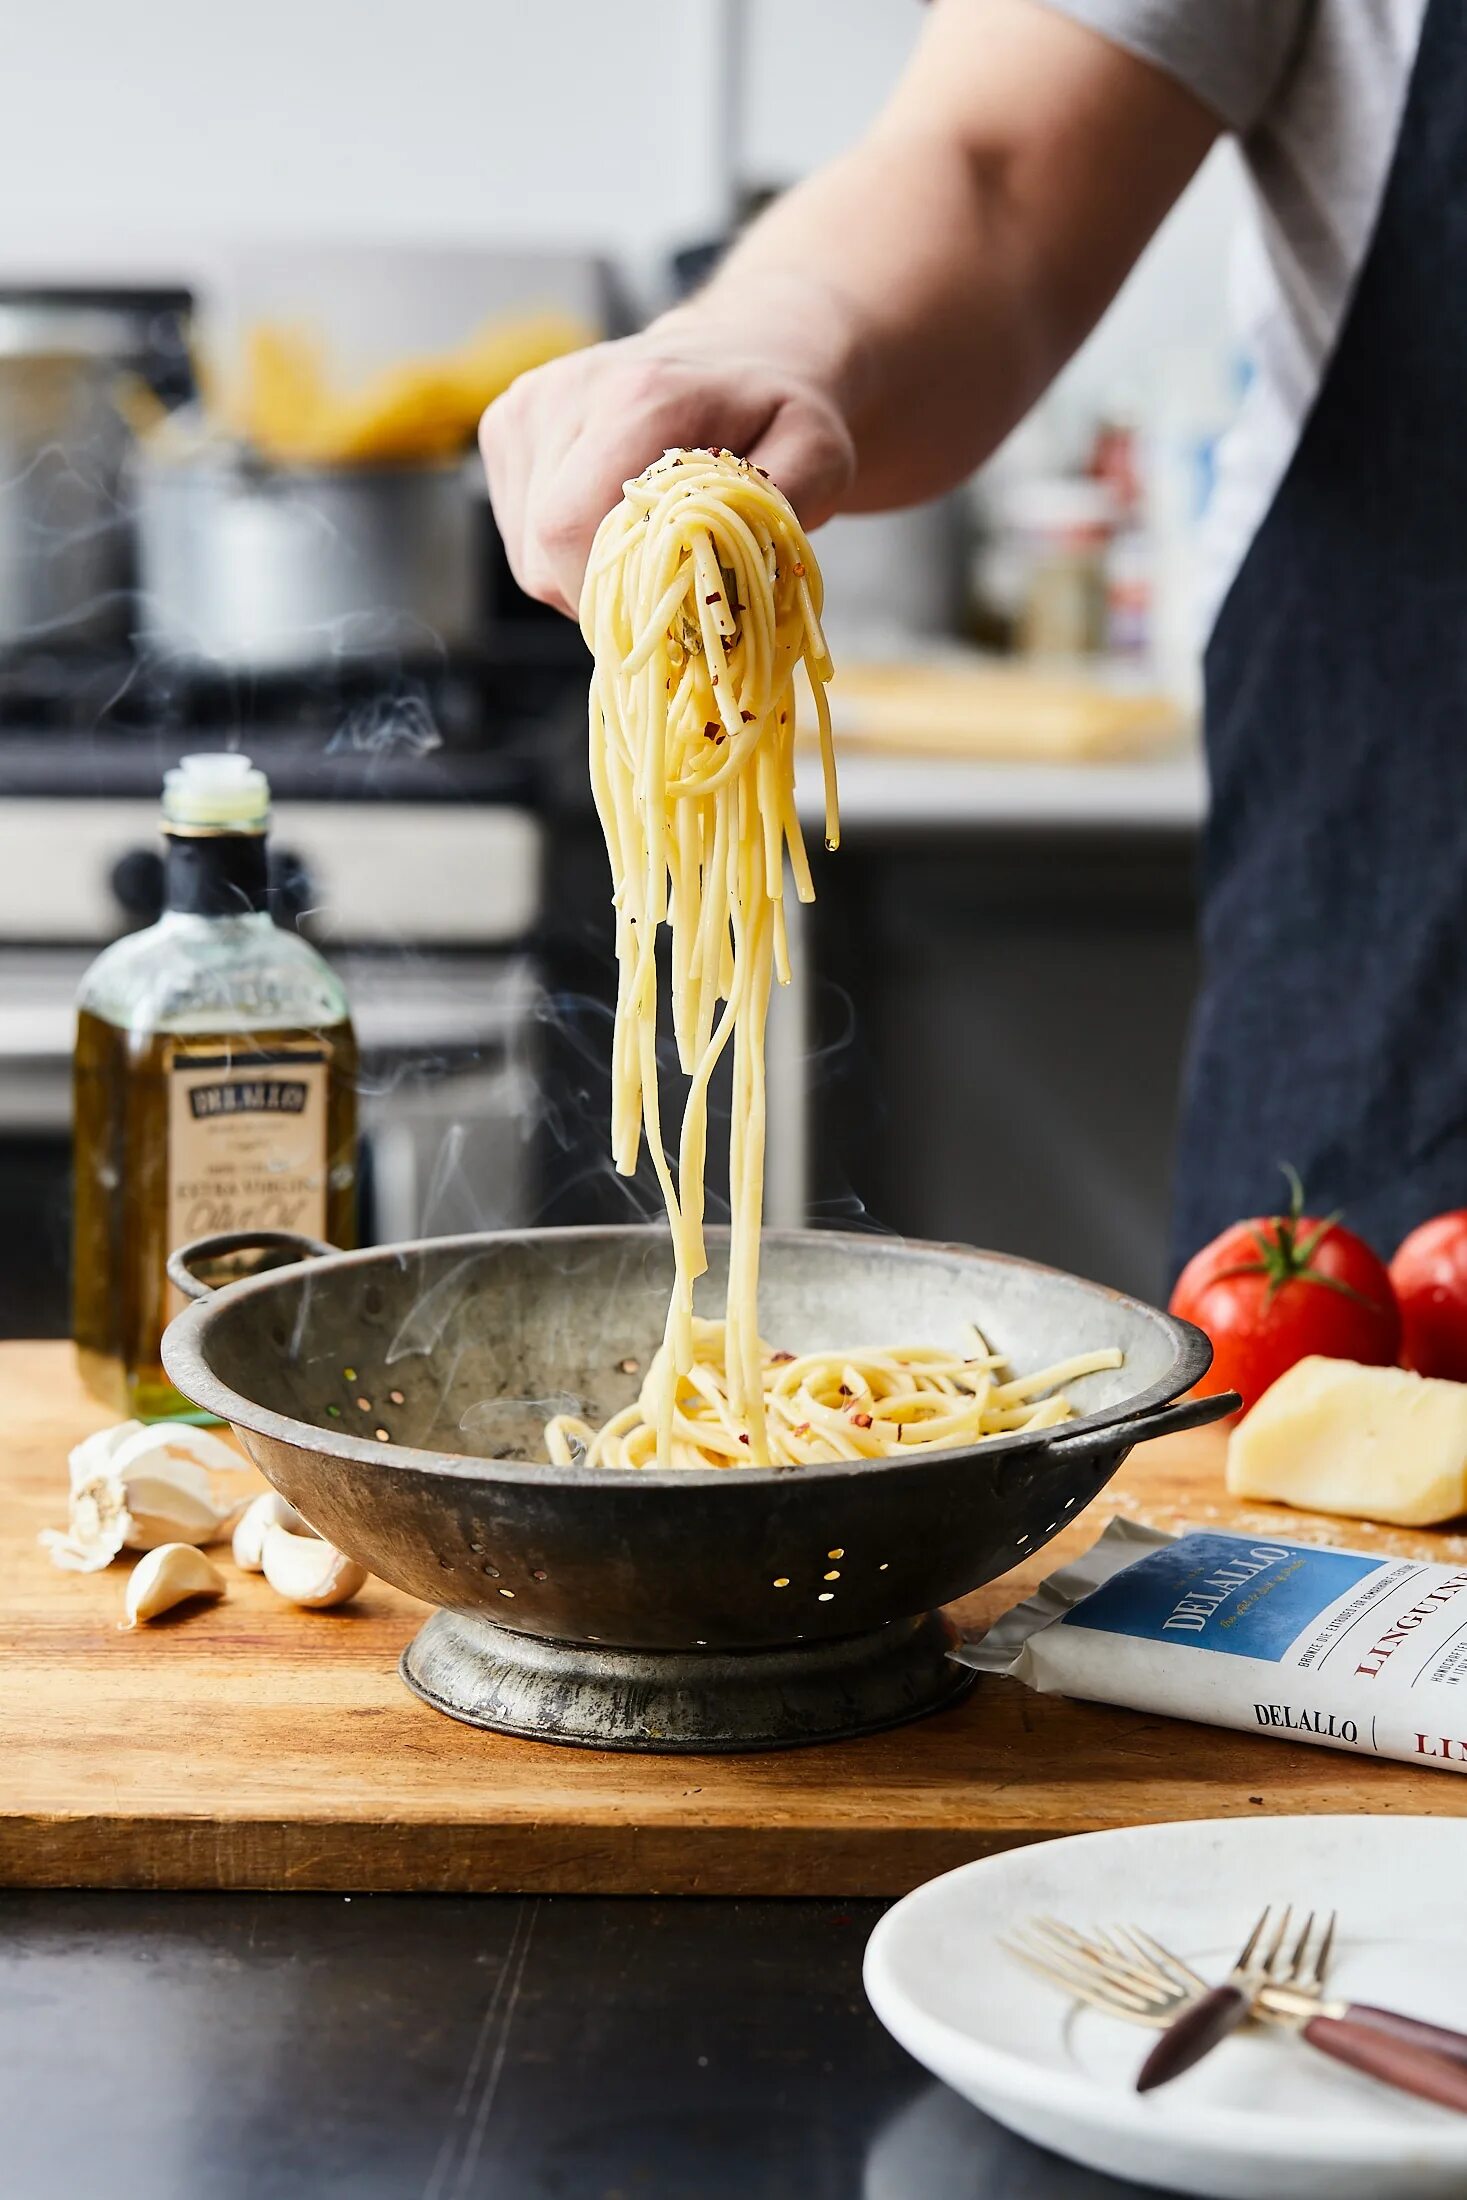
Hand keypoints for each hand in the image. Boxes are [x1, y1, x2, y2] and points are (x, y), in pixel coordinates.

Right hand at [480, 315, 855, 618]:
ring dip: (583, 573)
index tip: (665, 607)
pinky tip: (613, 517)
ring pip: (525, 550)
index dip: (607, 592)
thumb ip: (779, 509)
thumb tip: (725, 569)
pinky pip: (518, 529)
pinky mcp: (507, 422)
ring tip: (645, 540)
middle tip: (665, 583)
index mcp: (637, 396)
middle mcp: (566, 390)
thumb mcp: (818, 456)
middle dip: (602, 591)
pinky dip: (563, 550)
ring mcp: (527, 404)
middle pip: (541, 549)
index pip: (567, 527)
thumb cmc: (779, 412)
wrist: (743, 348)